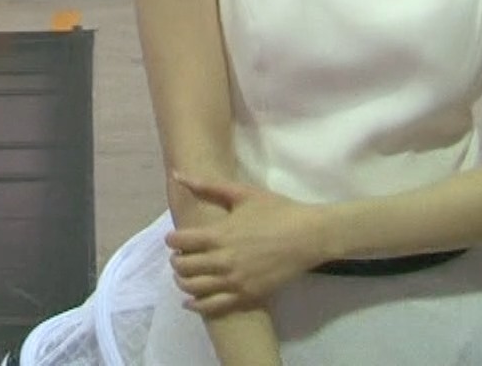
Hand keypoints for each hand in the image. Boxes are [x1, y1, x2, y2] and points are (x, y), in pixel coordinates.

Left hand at [165, 173, 328, 317]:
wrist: (309, 236)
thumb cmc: (277, 211)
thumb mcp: (242, 193)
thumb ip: (207, 186)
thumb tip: (178, 175)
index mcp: (219, 234)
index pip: (179, 241)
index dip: (171, 240)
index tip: (174, 238)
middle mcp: (223, 260)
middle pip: (183, 266)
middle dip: (176, 261)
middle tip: (180, 256)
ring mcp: (235, 280)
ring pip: (194, 288)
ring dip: (182, 282)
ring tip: (184, 276)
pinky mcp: (247, 295)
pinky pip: (214, 306)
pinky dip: (197, 305)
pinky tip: (191, 302)